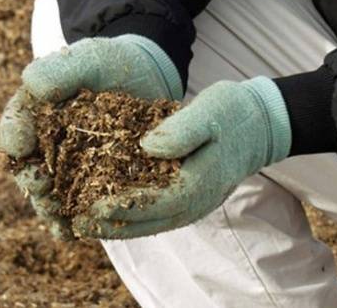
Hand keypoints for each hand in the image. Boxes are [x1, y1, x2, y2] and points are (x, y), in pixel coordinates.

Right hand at [0, 35, 182, 238]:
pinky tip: (73, 232)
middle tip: (40, 185)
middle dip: (31, 179)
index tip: (20, 143)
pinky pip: (74, 208)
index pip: (14, 127)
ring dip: (48, 208)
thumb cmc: (110, 65)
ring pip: (47, 194)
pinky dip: (71, 222)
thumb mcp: (88, 58)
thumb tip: (31, 86)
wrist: (145, 81)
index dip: (13, 137)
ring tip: (56, 216)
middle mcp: (42, 146)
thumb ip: (59, 70)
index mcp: (33, 114)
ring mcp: (64, 169)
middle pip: (26, 168)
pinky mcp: (89, 187)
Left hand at [73, 77, 291, 238]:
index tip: (93, 208)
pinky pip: (155, 214)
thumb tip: (147, 147)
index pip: (156, 204)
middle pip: (149, 222)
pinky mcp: (186, 197)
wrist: (258, 124)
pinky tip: (106, 211)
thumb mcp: (209, 111)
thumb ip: (182, 130)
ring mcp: (192, 203)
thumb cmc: (233, 113)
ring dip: (117, 226)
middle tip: (78, 224)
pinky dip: (130, 216)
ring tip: (84, 224)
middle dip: (112, 226)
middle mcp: (195, 202)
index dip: (123, 208)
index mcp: (200, 183)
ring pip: (150, 223)